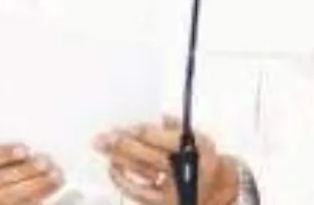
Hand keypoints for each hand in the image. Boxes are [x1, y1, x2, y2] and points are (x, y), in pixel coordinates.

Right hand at [0, 144, 62, 204]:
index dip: (5, 155)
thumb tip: (28, 145)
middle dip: (26, 170)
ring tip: (54, 174)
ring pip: (14, 194)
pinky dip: (39, 196)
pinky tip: (51, 187)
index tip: (24, 149)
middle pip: (3, 179)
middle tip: (43, 162)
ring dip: (38, 184)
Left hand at [93, 117, 238, 204]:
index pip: (169, 141)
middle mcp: (187, 172)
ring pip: (142, 171)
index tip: (128, 128)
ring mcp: (173, 190)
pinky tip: (112, 166)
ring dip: (119, 157)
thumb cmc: (202, 162)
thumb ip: (178, 128)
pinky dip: (122, 179)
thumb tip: (163, 117)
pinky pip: (137, 192)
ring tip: (102, 146)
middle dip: (127, 145)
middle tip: (105, 136)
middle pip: (152, 156)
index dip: (146, 134)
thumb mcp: (199, 140)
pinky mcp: (161, 202)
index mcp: (200, 152)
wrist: (211, 191)